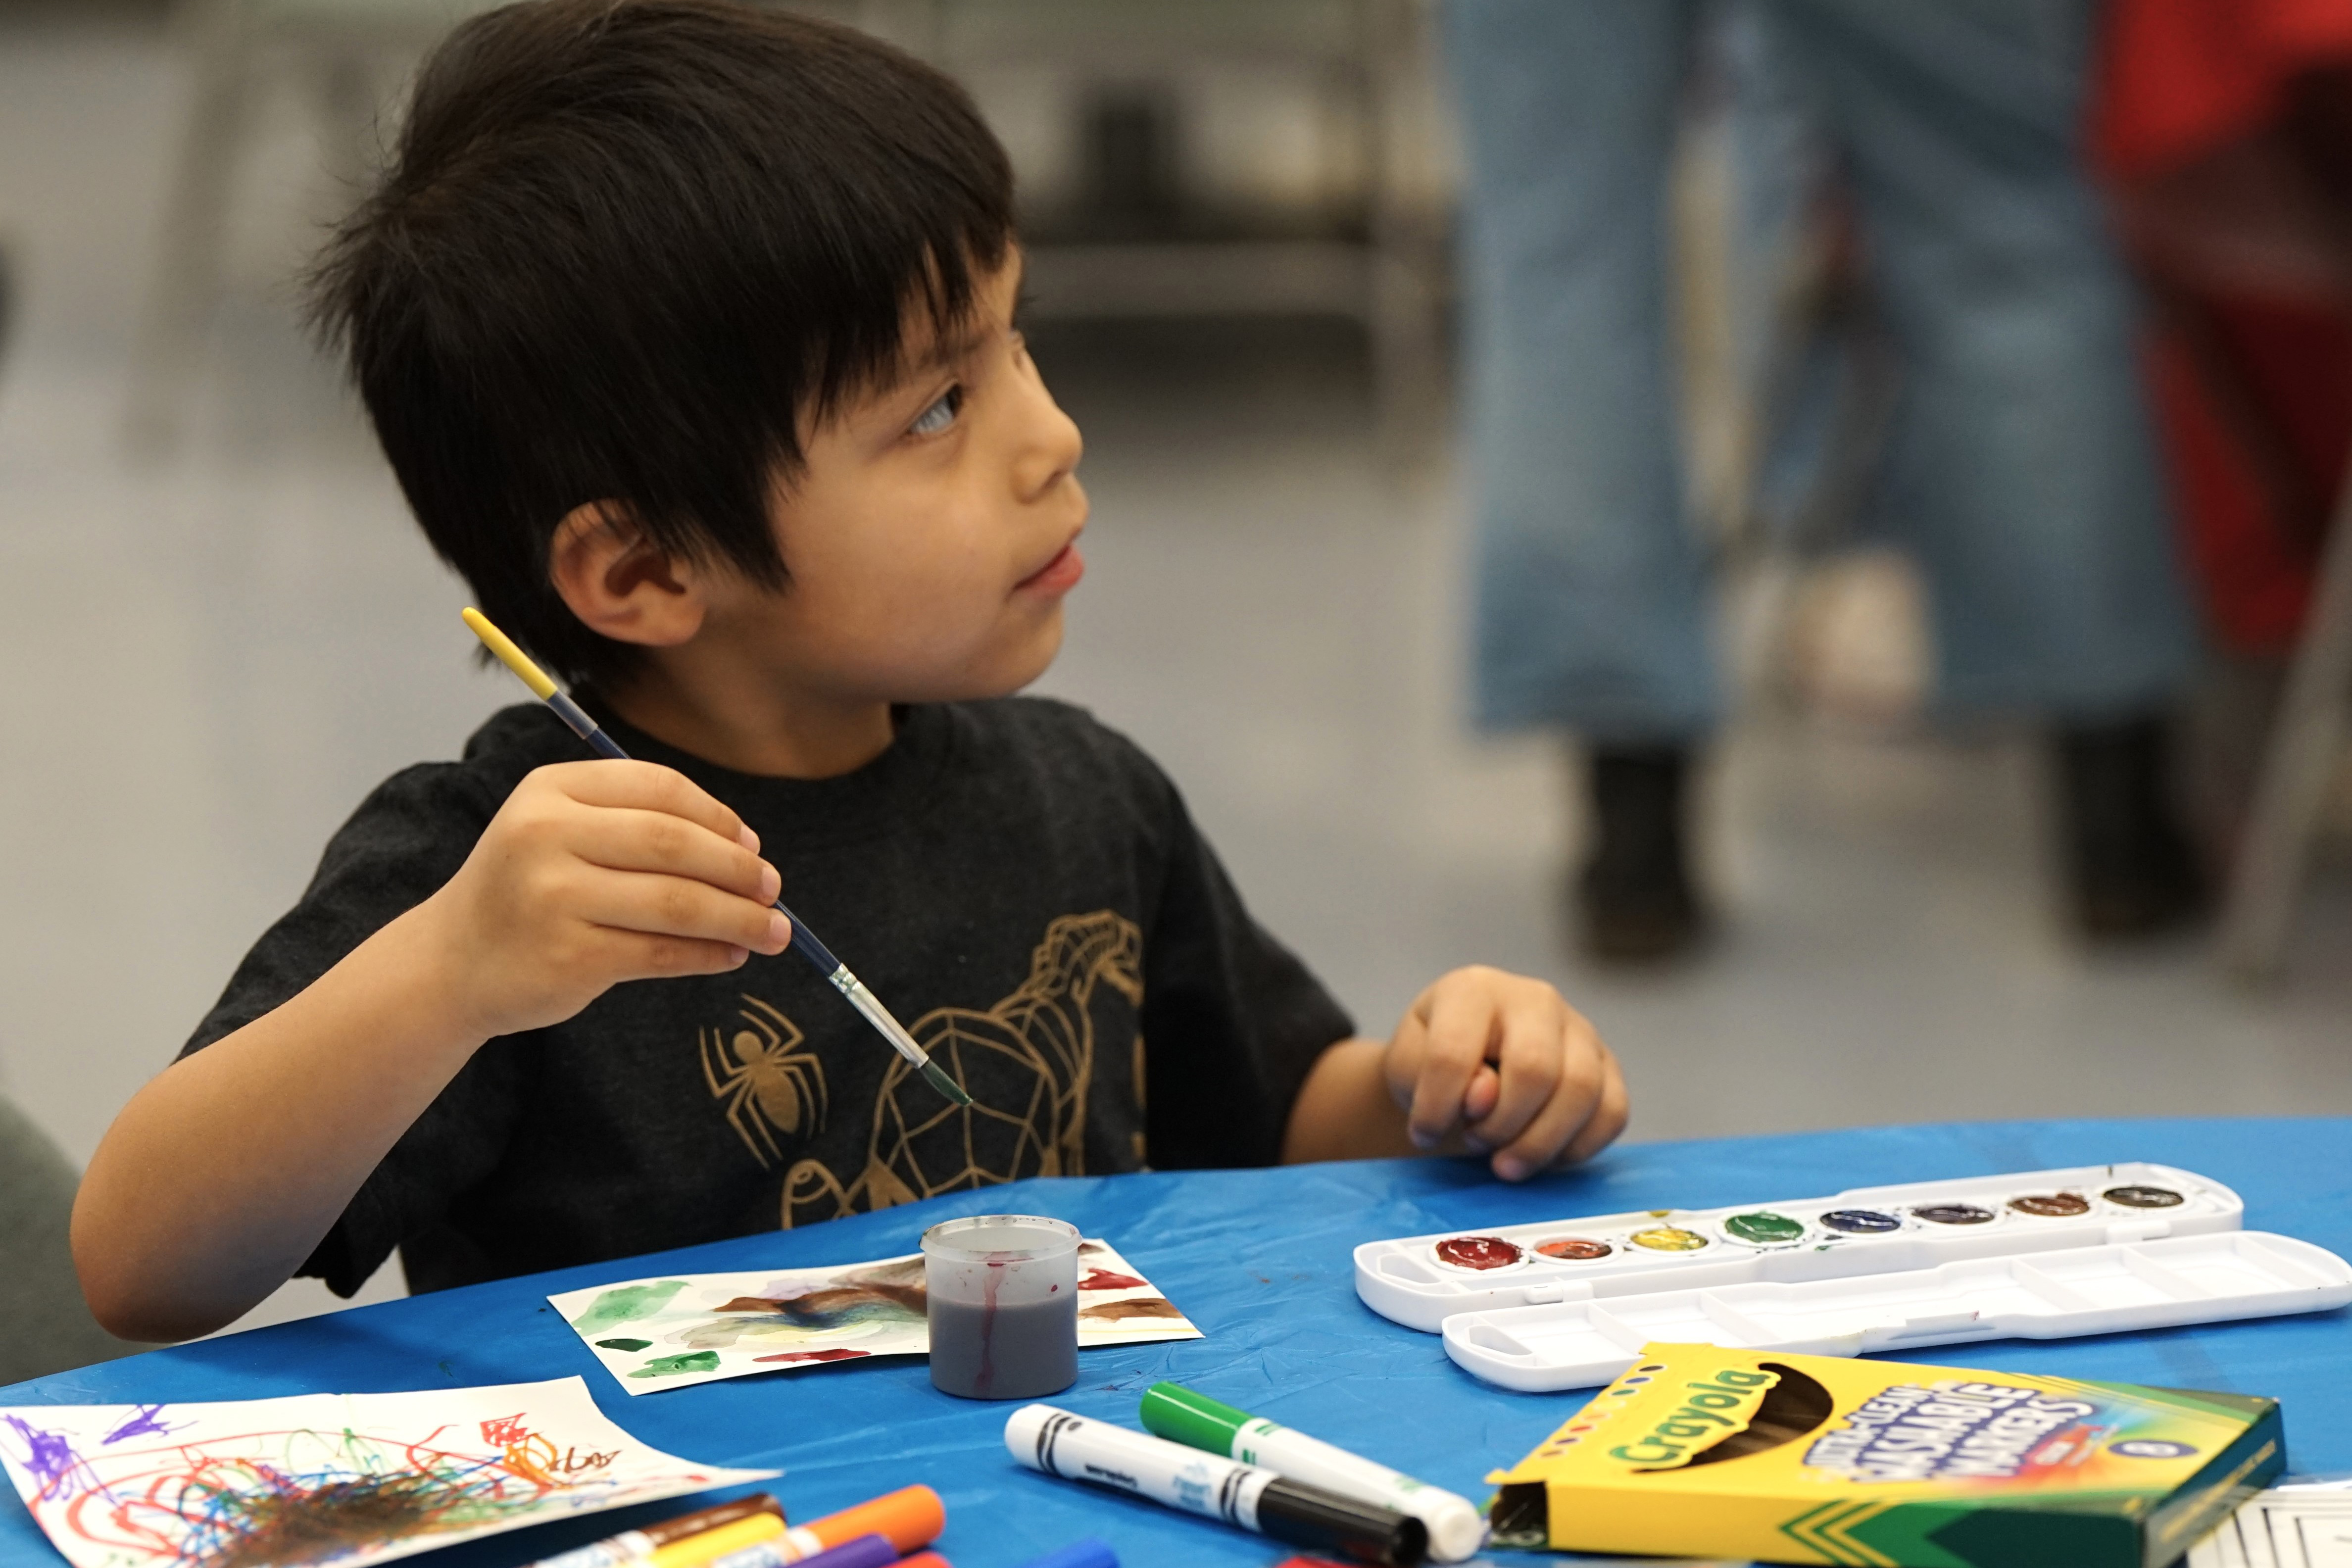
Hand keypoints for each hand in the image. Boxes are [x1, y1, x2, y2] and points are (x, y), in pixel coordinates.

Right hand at [417, 761, 790, 1038]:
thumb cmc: (528, 889)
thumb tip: (746, 850)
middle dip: (737, 869)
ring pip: (676, 903)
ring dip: (738, 918)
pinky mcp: (569, 956)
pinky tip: (731, 956)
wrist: (453, 960)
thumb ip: (638, 825)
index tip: (751, 844)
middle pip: (673, 844)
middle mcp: (547, 836)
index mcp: (552, 790)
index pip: (658, 788)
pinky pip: (661, 952)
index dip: (717, 816)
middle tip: (773, 889)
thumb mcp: (561, 830)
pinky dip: (708, 955)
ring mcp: (555, 898)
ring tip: (773, 931)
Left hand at [1384, 965, 1625, 1180]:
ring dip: (1539, 1144)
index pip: (1455, 1053)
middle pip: (1534, 1069)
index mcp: (1473, 989)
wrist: (1466, 1064)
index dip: (1437, 1107)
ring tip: (1505, 1161)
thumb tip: (1484, 1095)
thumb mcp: (1407, 1065)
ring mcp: (1579, 1029)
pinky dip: (1578, 1148)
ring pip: (1581, 1091)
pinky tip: (1543, 1156)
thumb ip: (1428, 1074)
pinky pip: (1612, 1112)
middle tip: (1475, 1143)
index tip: (1423, 1133)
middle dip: (1500, 1126)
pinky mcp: (1607, 1064)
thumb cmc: (1430, 1062)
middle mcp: (1535, 999)